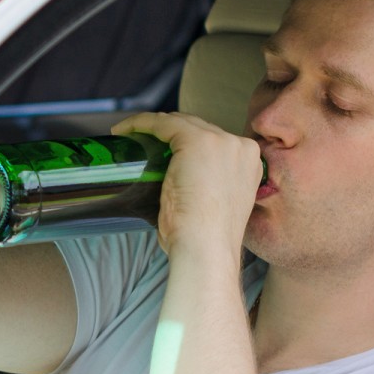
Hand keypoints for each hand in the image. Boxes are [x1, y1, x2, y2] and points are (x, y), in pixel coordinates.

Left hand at [110, 112, 260, 257]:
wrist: (206, 250)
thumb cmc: (204, 242)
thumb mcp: (213, 208)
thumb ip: (205, 189)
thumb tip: (176, 187)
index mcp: (250, 164)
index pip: (213, 142)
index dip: (185, 143)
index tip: (162, 153)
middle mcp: (240, 147)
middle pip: (198, 128)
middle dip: (169, 132)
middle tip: (142, 144)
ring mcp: (220, 141)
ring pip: (180, 123)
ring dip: (153, 126)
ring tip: (129, 137)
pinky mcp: (195, 141)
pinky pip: (162, 123)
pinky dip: (140, 124)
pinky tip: (123, 131)